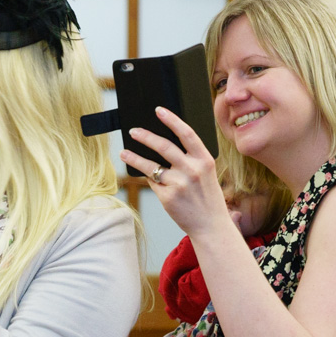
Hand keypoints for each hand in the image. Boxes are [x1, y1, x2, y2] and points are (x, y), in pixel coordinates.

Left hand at [119, 107, 232, 237]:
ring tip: (124, 153)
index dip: (172, 119)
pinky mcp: (167, 197)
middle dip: (145, 136)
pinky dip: (148, 179)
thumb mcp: (206, 173)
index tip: (159, 110)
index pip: (186, 133)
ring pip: (151, 166)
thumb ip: (191, 159)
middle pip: (164, 146)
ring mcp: (179, 184)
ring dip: (134, 158)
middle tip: (133, 131)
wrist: (211, 226)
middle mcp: (192, 170)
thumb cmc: (207, 198)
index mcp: (205, 160)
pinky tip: (145, 176)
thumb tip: (165, 144)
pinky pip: (152, 183)